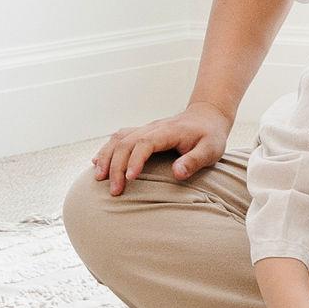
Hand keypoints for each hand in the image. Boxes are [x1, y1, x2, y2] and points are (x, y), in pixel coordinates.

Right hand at [91, 101, 231, 194]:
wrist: (207, 116)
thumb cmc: (210, 136)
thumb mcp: (211, 149)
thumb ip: (195, 160)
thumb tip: (177, 173)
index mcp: (169, 131)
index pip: (146, 142)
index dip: (135, 160)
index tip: (129, 179)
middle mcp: (154, 128)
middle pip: (127, 142)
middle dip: (116, 166)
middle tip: (114, 191)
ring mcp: (146, 129)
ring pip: (119, 139)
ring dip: (107, 157)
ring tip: (98, 179)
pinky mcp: (142, 133)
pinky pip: (119, 138)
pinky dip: (106, 150)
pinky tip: (97, 163)